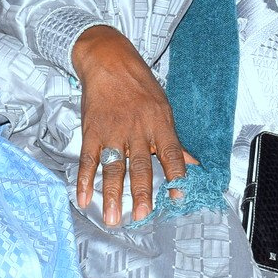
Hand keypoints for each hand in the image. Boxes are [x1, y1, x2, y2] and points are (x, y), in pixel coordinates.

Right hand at [71, 25, 192, 225]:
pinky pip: (88, 158)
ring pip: (113, 166)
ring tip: (113, 217)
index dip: (176, 176)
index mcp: (159, 123)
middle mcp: (137, 128)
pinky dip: (84, 180)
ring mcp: (112, 130)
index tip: (178, 198)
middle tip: (142, 215)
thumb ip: (174, 141)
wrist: (109, 60)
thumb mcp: (163, 108)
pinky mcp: (91, 130)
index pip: (172, 153)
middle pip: (141, 164)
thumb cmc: (139, 86)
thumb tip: (193, 164)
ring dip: (113, 193)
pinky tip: (84, 198)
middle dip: (142, 191)